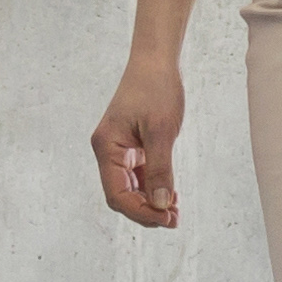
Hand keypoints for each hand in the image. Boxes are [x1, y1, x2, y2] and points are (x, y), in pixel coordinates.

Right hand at [90, 60, 186, 228]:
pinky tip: (172, 194)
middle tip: (174, 220)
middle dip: (146, 210)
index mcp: (106, 147)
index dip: (140, 211)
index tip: (166, 219)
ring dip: (151, 201)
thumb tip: (162, 206)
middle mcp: (108, 151)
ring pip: (131, 188)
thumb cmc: (155, 89)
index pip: (117, 194)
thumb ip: (160, 171)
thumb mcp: (161, 132)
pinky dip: (154, 187)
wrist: (156, 61)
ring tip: (175, 212)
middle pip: (122, 195)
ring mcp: (119, 150)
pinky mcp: (132, 147)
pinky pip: (139, 176)